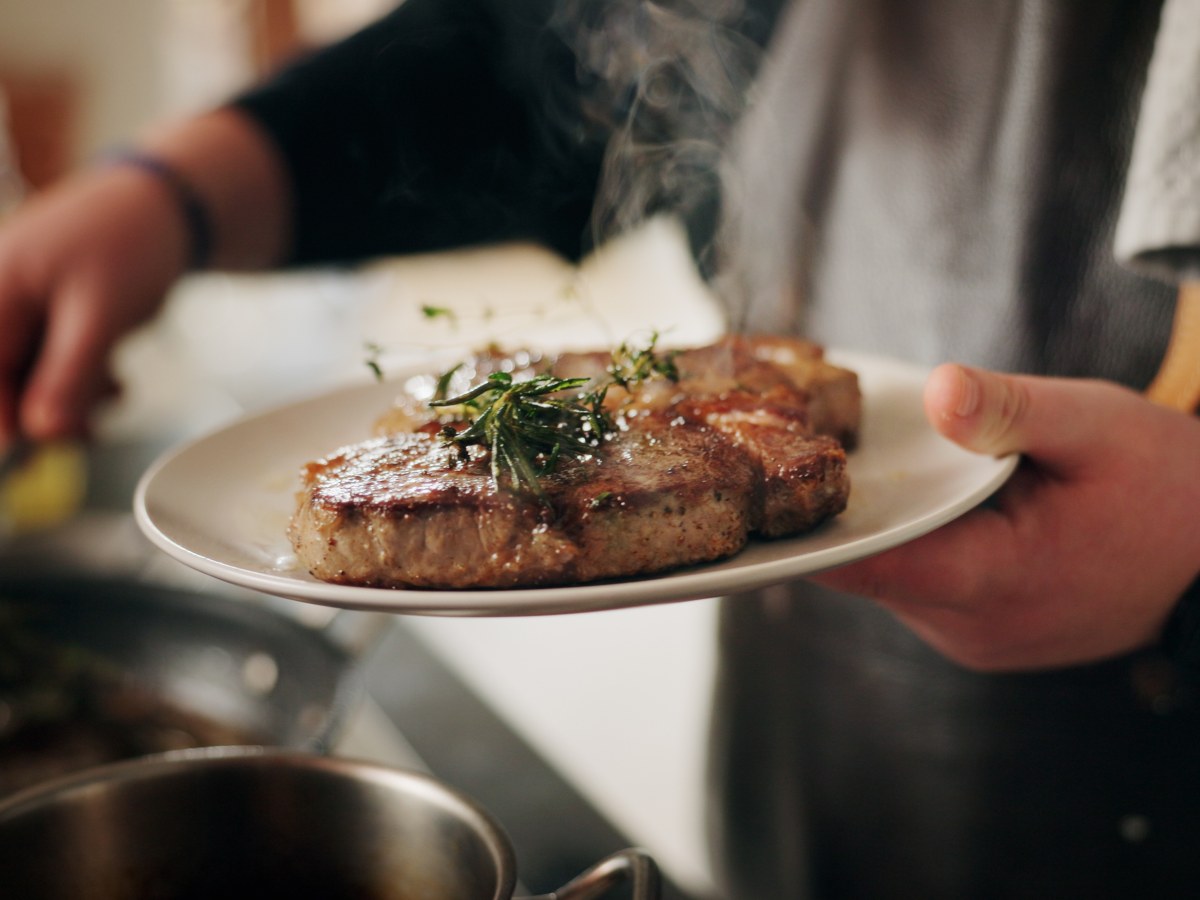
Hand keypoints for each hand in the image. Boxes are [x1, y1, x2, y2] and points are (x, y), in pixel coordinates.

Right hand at [0, 108, 291, 446]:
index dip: (1, 418)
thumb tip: (39, 432)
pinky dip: (81, 380)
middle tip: (89, 429)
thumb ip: (68, 374)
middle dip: (45, 408)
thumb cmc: (130, 243)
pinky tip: (112, 379)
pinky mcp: (45, 319)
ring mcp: (18, 308)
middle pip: (2, 379)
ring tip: (113, 388)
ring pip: (29, 379)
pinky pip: (50, 365)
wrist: (167, 205)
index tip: (24, 455)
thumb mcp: (101, 316)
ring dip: (71, 397)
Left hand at [812, 364, 1199, 670]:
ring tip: (876, 466)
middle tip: (817, 444)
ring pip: (891, 575)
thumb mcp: (1096, 426)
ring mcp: (973, 639)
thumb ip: (1009, 411)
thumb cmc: (1169, 488)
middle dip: (846, 508)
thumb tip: (936, 389)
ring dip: (884, 524)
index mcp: (992, 582)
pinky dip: (914, 541)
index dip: (812, 523)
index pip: (862, 565)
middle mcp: (969, 629)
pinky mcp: (979, 633)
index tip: (777, 478)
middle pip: (868, 566)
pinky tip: (927, 499)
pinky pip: (920, 584)